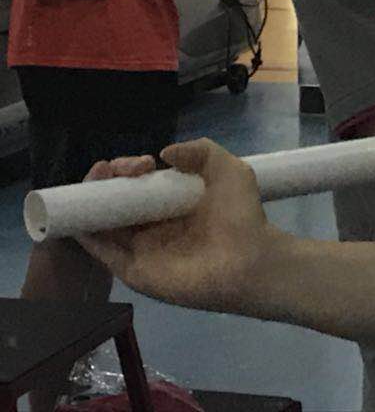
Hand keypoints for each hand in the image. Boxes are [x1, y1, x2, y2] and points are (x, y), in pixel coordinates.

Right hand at [78, 138, 279, 313]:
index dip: (131, 170)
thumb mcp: (228, 170)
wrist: (248, 258)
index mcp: (172, 206)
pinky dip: (86, 234)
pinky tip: (79, 215)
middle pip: (116, 203)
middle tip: (114, 170)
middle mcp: (153, 227)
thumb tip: (164, 152)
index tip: (142, 163)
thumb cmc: (240, 215)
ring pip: (104, 224)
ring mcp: (141, 249)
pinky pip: (102, 252)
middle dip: (108, 182)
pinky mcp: (133, 271)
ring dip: (92, 203)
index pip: (138, 186)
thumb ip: (200, 151)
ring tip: (94, 183)